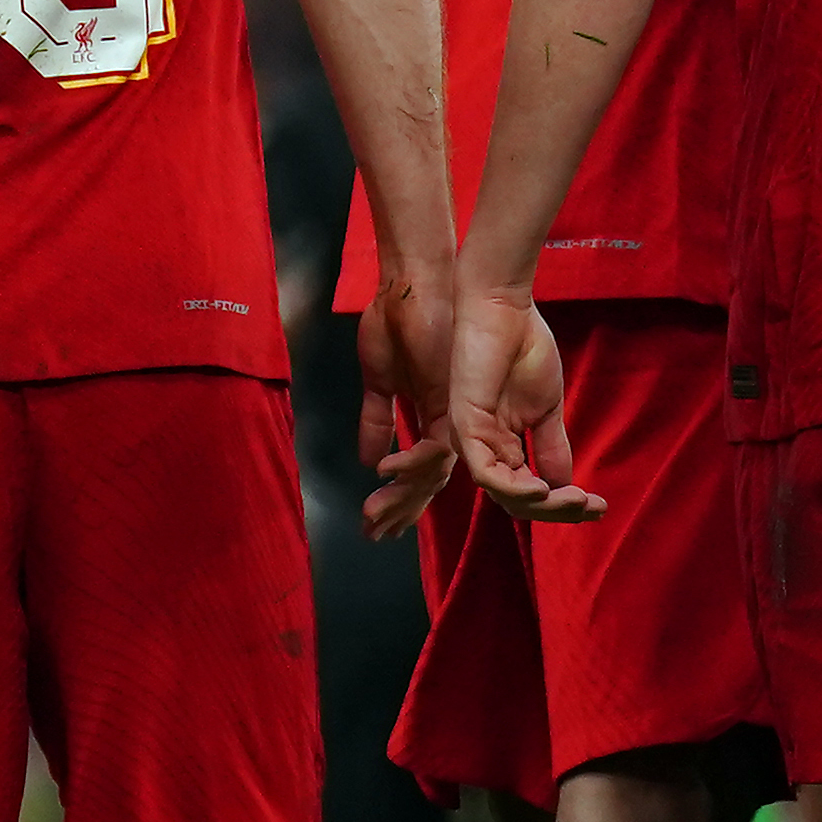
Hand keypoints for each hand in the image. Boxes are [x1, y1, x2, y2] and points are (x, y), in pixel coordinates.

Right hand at [354, 274, 460, 537]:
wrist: (417, 284)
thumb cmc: (398, 320)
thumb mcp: (379, 379)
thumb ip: (377, 419)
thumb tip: (368, 459)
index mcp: (431, 418)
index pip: (418, 471)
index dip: (398, 499)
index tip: (373, 523)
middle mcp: (447, 423)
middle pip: (428, 481)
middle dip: (399, 511)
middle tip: (373, 537)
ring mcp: (452, 415)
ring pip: (435, 473)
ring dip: (403, 499)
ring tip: (374, 521)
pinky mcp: (452, 401)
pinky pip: (437, 445)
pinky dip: (412, 463)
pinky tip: (385, 474)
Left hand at [444, 288, 603, 523]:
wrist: (504, 309)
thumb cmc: (523, 349)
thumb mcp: (546, 409)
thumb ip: (552, 447)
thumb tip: (565, 486)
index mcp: (502, 445)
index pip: (529, 493)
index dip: (564, 506)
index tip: (601, 508)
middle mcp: (484, 449)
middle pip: (517, 501)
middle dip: (557, 511)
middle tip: (592, 508)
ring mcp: (473, 440)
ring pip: (503, 494)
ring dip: (542, 504)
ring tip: (575, 500)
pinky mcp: (465, 426)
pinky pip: (486, 473)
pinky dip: (516, 487)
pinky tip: (545, 490)